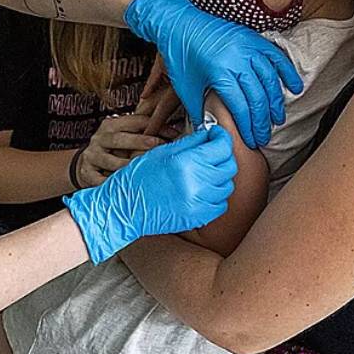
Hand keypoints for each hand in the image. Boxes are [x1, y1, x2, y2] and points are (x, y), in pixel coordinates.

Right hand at [64, 126, 236, 262]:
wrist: (125, 208)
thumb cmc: (137, 178)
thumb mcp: (160, 152)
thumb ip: (189, 142)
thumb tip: (209, 134)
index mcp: (184, 163)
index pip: (221, 147)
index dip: (221, 137)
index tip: (216, 135)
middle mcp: (195, 184)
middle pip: (228, 166)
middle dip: (223, 155)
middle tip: (213, 152)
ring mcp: (198, 204)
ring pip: (227, 186)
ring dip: (220, 176)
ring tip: (206, 171)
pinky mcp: (197, 218)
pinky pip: (220, 205)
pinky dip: (216, 196)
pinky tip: (204, 190)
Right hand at [76, 114, 164, 187]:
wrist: (84, 164)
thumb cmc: (110, 150)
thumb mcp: (122, 136)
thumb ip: (141, 132)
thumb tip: (175, 133)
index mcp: (111, 125)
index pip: (134, 121)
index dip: (153, 125)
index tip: (172, 133)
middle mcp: (100, 138)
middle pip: (119, 139)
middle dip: (139, 141)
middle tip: (157, 144)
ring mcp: (92, 156)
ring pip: (110, 161)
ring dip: (126, 165)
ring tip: (142, 169)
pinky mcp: (87, 173)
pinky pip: (100, 180)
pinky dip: (110, 183)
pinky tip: (122, 185)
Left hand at [125, 0, 303, 147]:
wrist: (178, 21)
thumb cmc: (179, 55)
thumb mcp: (185, 88)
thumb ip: (200, 112)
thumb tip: (211, 134)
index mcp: (219, 72)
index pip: (241, 107)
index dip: (248, 127)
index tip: (252, 141)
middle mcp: (237, 58)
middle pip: (258, 97)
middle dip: (263, 121)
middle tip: (265, 136)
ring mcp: (247, 46)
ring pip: (270, 79)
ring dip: (276, 102)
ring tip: (277, 119)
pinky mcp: (252, 37)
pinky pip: (276, 57)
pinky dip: (287, 73)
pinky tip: (295, 88)